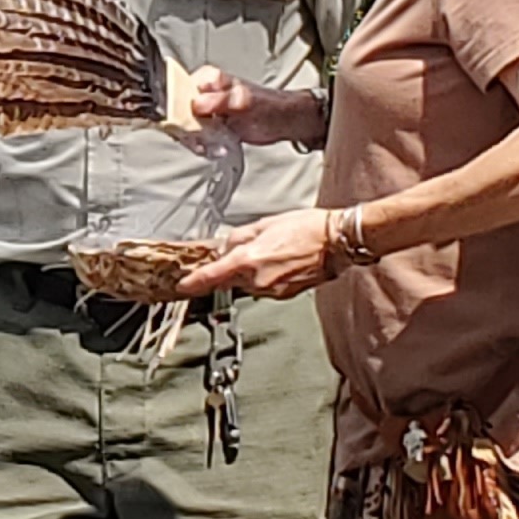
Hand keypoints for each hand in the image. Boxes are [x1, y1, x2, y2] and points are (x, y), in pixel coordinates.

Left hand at [177, 207, 336, 300]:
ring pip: (247, 284)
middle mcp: (257, 280)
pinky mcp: (284, 295)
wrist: (335, 242)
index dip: (193, 283)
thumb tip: (225, 248)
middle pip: (229, 279)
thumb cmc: (306, 228)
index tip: (183, 286)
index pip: (211, 276)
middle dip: (230, 268)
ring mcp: (271, 290)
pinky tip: (280, 262)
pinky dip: (266, 277)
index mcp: (248, 260)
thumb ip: (238, 237)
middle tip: (250, 249)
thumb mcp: (264, 224)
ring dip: (250, 272)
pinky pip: (265, 287)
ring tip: (271, 252)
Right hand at [187, 66, 325, 147]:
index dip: (178, 110)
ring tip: (216, 145)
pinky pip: (196, 138)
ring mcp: (206, 111)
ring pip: (186, 127)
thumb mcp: (243, 101)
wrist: (282, 122)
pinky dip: (204, 147)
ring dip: (197, 141)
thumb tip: (196, 104)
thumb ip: (219, 101)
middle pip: (179, 112)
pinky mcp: (210, 126)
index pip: (179, 91)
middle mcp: (203, 93)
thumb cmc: (267, 106)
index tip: (188, 125)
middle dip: (188, 130)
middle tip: (203, 140)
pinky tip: (217, 148)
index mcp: (207, 79)